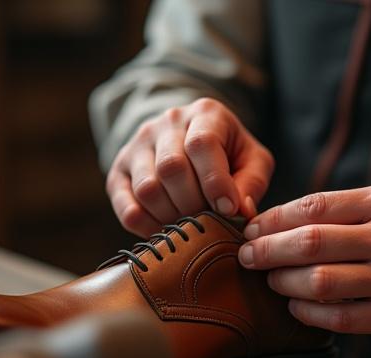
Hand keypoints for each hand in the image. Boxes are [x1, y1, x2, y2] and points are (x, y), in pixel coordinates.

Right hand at [106, 98, 273, 237]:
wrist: (191, 139)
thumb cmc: (229, 153)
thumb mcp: (252, 160)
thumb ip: (252, 183)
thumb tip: (239, 211)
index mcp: (204, 113)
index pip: (201, 144)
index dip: (215, 183)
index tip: (228, 209)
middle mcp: (166, 124)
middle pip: (171, 168)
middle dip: (194, 205)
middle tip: (209, 222)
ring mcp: (137, 145)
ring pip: (147, 189)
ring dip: (171, 217)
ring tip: (190, 226)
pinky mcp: (118, 171)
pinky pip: (127, 207)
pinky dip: (147, 226)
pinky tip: (166, 230)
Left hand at [238, 185, 370, 340]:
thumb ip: (332, 212)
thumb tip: (265, 223)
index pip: (314, 207)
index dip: (273, 220)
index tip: (251, 229)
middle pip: (311, 242)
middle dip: (267, 250)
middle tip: (247, 256)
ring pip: (319, 282)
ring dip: (283, 281)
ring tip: (272, 280)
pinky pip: (335, 318)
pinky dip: (305, 312)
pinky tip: (295, 304)